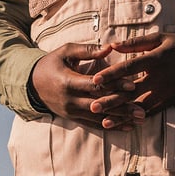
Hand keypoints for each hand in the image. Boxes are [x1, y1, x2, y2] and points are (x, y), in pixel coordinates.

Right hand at [31, 42, 145, 129]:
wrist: (32, 84)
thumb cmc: (52, 63)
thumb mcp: (66, 52)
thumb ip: (87, 49)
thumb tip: (109, 47)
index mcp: (68, 82)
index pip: (94, 85)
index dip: (113, 86)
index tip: (132, 85)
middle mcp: (70, 100)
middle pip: (100, 105)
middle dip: (122, 108)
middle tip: (142, 110)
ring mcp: (71, 112)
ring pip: (99, 118)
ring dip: (121, 120)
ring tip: (140, 121)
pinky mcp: (73, 119)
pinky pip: (94, 125)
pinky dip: (111, 127)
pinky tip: (127, 127)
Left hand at [92, 33, 174, 115]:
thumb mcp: (160, 38)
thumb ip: (135, 43)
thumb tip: (112, 45)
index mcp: (156, 60)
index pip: (130, 68)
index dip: (112, 74)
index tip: (95, 80)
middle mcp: (159, 79)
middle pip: (132, 92)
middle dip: (111, 101)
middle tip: (92, 106)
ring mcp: (164, 93)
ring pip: (140, 107)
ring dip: (121, 115)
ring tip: (104, 121)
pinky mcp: (169, 102)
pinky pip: (150, 113)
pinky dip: (136, 120)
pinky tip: (123, 124)